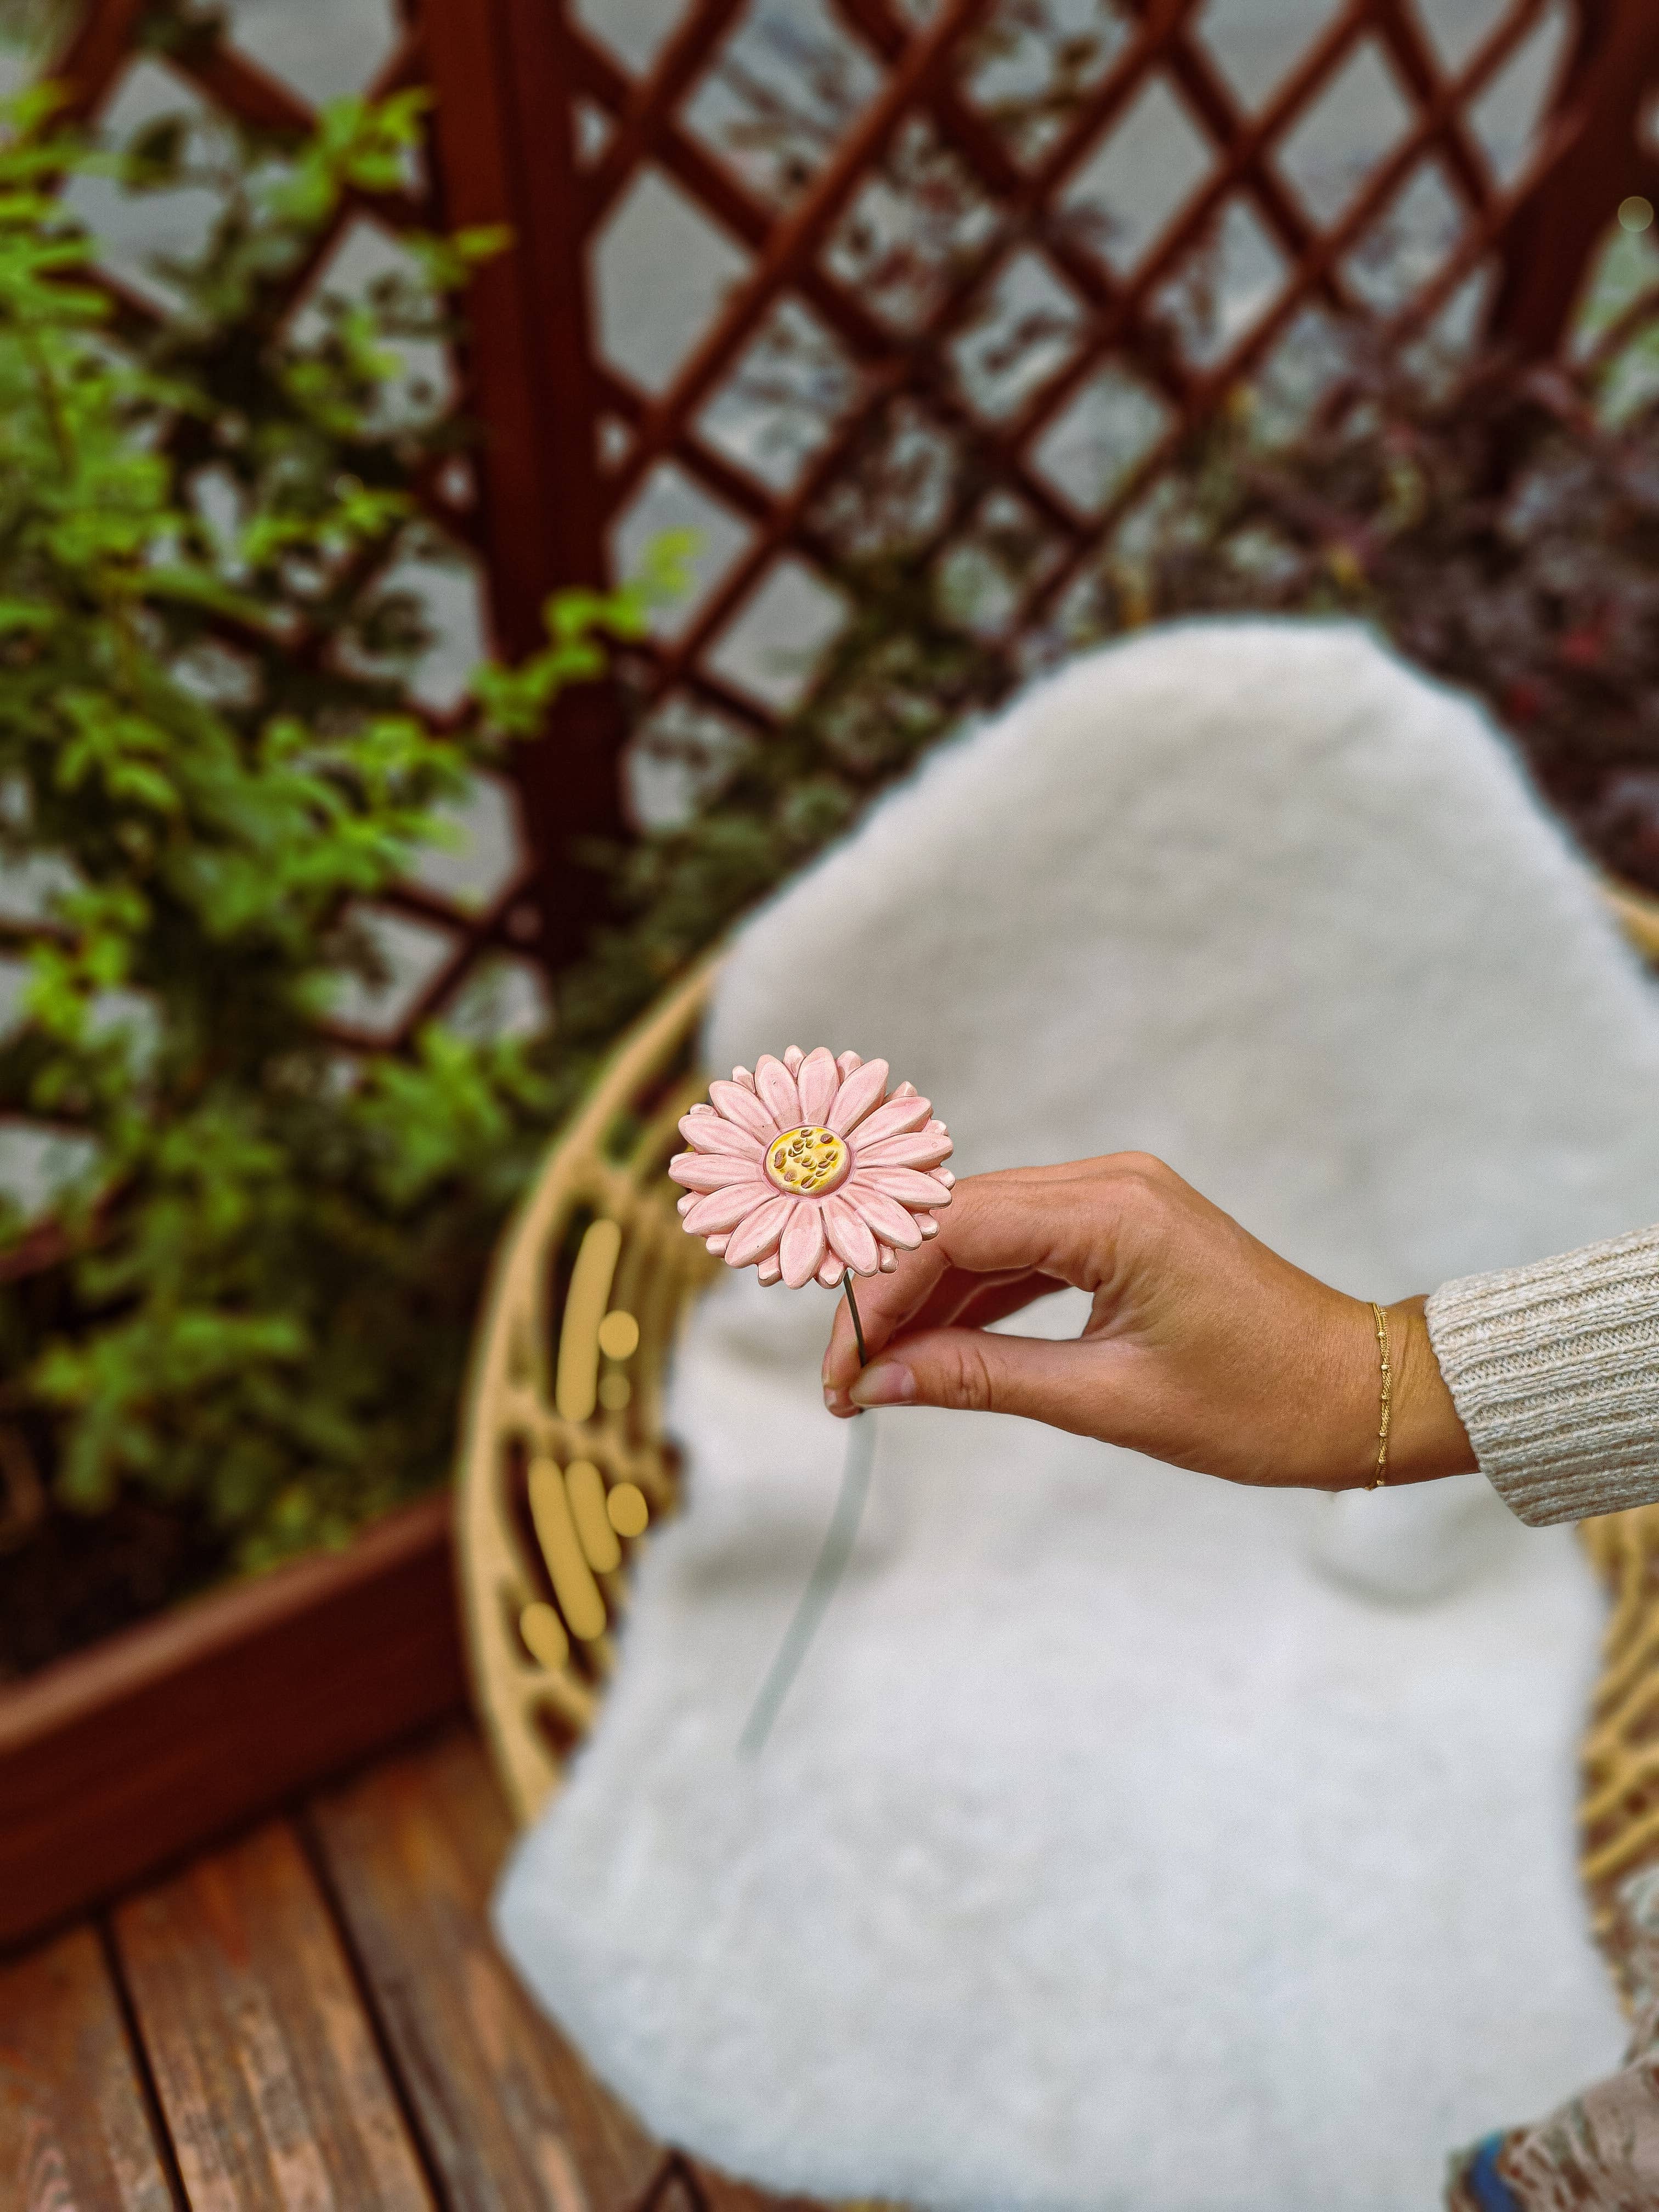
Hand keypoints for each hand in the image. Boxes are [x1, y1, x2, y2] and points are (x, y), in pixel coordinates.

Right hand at [820, 1153, 1475, 1490]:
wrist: (1361, 1394)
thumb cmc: (1262, 1403)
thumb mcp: (1110, 1402)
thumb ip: (985, 1379)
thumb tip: (881, 1383)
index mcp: (1112, 1213)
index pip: (953, 1230)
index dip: (881, 1295)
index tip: (845, 1368)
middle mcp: (1109, 1184)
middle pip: (956, 1221)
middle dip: (889, 1297)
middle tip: (845, 1379)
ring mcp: (1118, 1200)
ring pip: (984, 1234)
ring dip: (927, 1301)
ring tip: (878, 1376)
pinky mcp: (1124, 1229)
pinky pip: (1025, 1249)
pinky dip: (977, 1297)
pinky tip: (935, 1349)